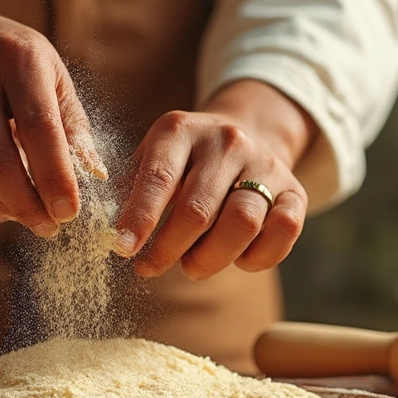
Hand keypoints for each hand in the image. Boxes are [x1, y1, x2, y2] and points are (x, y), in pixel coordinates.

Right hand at [0, 0, 105, 236]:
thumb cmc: (12, 61)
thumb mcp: (50, 73)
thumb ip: (73, 124)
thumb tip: (93, 177)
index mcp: (16, 57)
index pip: (39, 129)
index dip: (56, 177)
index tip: (69, 212)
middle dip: (29, 204)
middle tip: (50, 225)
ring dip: (5, 207)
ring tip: (29, 215)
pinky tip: (0, 207)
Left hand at [111, 81, 315, 278]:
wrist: (245, 134)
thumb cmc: (182, 161)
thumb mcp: (149, 159)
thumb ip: (126, 191)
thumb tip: (102, 233)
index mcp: (180, 130)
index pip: (158, 178)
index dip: (139, 219)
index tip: (123, 250)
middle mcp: (226, 140)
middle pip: (199, 210)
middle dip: (170, 249)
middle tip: (152, 267)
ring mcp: (264, 163)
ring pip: (243, 223)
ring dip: (211, 258)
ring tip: (191, 265)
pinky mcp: (295, 188)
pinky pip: (284, 230)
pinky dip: (258, 258)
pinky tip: (236, 259)